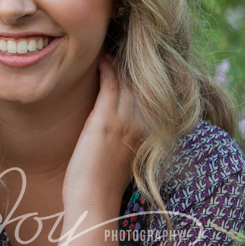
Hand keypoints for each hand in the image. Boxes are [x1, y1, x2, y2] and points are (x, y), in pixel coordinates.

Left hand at [61, 56, 146, 209]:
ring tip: (111, 46)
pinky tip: (100, 59)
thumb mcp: (120, 157)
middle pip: (143, 83)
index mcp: (149, 134)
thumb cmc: (101, 184)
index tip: (134, 59)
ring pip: (130, 80)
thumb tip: (117, 129)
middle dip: (134, 63)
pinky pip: (112, 84)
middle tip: (123, 43)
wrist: (93, 203)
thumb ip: (124, 139)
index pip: (151, 95)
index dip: (143, 76)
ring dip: (120, 61)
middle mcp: (143, 125)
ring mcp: (127, 122)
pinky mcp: (107, 121)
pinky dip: (108, 68)